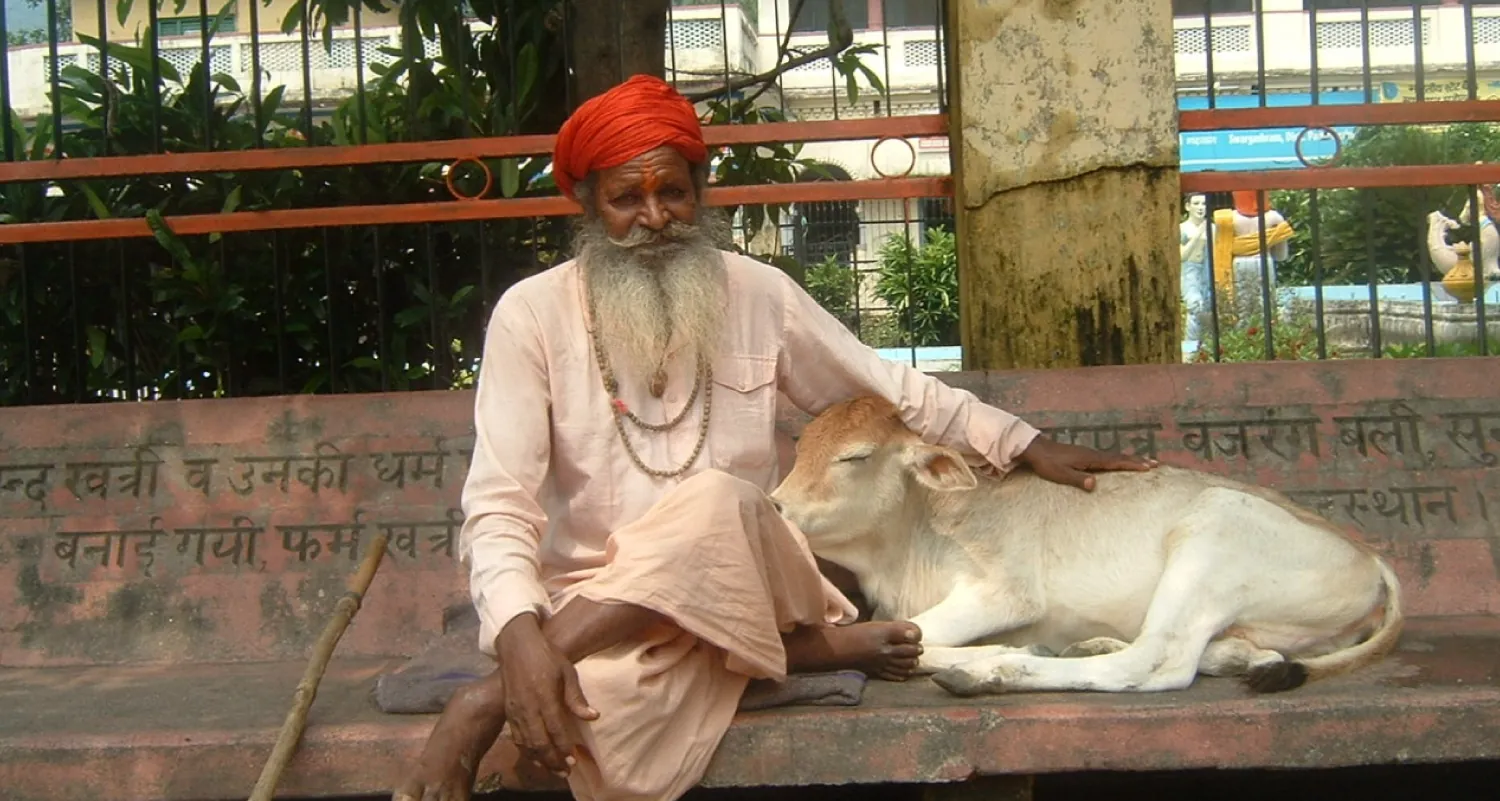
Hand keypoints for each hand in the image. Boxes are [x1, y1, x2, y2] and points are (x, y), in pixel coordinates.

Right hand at [497, 614, 598, 776]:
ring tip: (553, 769)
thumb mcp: (567, 672)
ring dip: (540, 759)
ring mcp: (516, 710)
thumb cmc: (546, 656)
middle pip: (539, 742)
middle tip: (565, 771)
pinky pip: (516, 737)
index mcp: (545, 696)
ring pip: (526, 743)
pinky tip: (536, 756)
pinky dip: (526, 751)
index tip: (573, 759)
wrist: (517, 646)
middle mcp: (528, 707)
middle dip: (553, 760)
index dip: (564, 747)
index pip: (556, 729)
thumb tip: (593, 716)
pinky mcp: (508, 711)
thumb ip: (576, 698)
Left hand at [1017, 435, 1157, 491]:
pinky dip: (1118, 459)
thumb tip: (1094, 484)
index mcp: (1090, 458)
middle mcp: (1092, 454)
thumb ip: (1077, 479)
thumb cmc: (1047, 463)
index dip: (1133, 464)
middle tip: (1156, 464)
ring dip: (1130, 459)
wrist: (1035, 449)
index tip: (1149, 466)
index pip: (1116, 461)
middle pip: (1119, 457)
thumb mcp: (1060, 474)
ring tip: (1144, 462)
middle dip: (1138, 461)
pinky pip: (1106, 458)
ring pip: (1114, 456)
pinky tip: (1118, 463)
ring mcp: (1089, 453)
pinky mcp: (1084, 455)